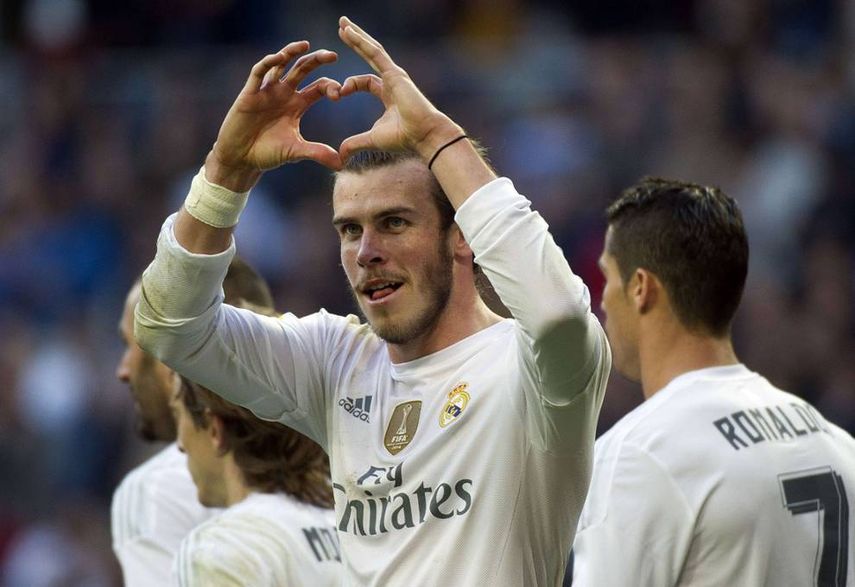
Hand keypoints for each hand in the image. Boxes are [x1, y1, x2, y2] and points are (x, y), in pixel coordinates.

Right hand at [208, 41, 342, 189]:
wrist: (241, 159)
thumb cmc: (267, 153)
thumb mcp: (296, 151)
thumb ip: (317, 153)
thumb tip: (341, 163)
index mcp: (297, 104)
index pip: (319, 87)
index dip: (331, 86)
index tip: (340, 94)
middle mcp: (284, 93)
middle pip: (303, 69)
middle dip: (317, 60)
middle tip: (333, 55)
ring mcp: (267, 91)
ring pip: (281, 64)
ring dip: (291, 52)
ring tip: (305, 45)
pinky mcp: (250, 93)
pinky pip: (258, 72)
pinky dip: (268, 63)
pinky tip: (279, 57)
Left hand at [337, 17, 462, 161]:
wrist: (425, 136)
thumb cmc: (405, 139)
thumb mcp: (372, 140)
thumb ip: (354, 144)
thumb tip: (340, 157)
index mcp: (387, 95)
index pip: (364, 82)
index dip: (348, 85)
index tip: (337, 93)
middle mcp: (391, 81)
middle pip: (369, 56)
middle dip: (355, 42)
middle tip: (342, 28)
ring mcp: (394, 75)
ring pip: (372, 50)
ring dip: (357, 36)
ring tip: (343, 23)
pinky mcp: (395, 73)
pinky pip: (375, 53)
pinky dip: (362, 42)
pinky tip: (349, 32)